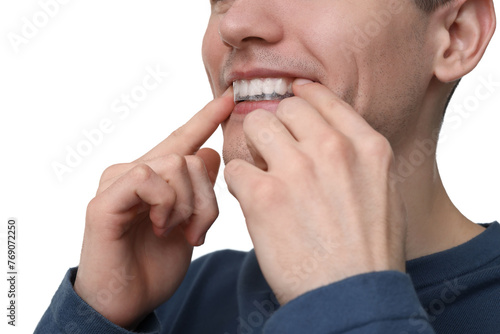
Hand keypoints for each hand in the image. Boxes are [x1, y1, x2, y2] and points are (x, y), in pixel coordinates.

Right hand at [74, 88, 233, 328]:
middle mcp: (134, 172)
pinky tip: (161, 227)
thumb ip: (197, 189)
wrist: (127, 302)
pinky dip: (165, 204)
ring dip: (188, 206)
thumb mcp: (189, 223)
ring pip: (175, 165)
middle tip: (198, 231)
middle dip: (207, 198)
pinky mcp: (104, 200)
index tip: (230, 98)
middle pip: (191, 157)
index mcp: (154, 177)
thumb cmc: (156, 265)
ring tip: (179, 234)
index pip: (183, 140)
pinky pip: (148, 177)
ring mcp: (116, 183)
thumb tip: (209, 152)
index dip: (206, 118)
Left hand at [225, 80, 406, 304]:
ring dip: (254, 148)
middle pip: (285, 108)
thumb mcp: (384, 192)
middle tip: (274, 150)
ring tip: (262, 174)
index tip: (291, 100)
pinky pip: (236, 167)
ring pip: (256, 126)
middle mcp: (333, 149)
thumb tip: (332, 136)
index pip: (322, 98)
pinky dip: (240, 183)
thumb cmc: (369, 252)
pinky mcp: (264, 195)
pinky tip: (253, 201)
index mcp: (366, 146)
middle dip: (276, 126)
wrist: (351, 298)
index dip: (301, 97)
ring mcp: (297, 169)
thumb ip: (359, 158)